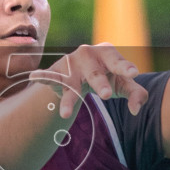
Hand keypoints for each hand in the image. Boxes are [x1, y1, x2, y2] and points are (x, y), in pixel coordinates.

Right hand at [33, 44, 148, 119]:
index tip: (133, 73)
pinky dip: (43, 77)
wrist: (82, 74)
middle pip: (96, 73)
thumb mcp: (123, 85)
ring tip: (65, 115)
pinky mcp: (57, 72)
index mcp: (108, 55)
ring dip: (69, 98)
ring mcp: (71, 64)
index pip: (118, 62)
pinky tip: (34, 77)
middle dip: (100, 84)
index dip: (125, 67)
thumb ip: (135, 95)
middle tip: (107, 95)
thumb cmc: (109, 77)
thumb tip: (135, 110)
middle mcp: (89, 55)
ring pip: (71, 83)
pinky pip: (50, 76)